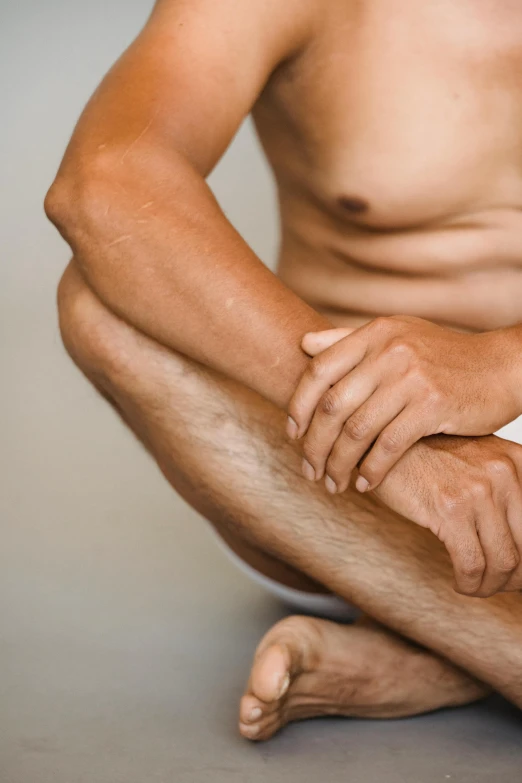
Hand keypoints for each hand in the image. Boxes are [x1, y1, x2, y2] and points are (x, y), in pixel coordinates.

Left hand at [287, 316, 521, 492]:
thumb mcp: (397, 336)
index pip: (318, 370)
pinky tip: (365, 484)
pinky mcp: (432, 405)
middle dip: (313, 444)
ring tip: (333, 483)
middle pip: (332, 405)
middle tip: (308, 469)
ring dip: (339, 464)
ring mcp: (411, 377)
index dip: (298, 405)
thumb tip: (303, 344)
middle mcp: (389, 351)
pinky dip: (372, 470)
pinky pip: (389, 445)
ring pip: (356, 429)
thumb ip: (349, 340)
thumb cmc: (444, 357)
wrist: (501, 367)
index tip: (292, 433)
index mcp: (375, 334)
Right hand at [373, 434, 521, 596]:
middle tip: (498, 585)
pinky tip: (461, 583)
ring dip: (491, 585)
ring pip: (502, 562)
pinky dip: (469, 583)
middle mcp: (503, 473)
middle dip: (514, 577)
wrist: (386, 444)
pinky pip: (471, 564)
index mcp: (517, 460)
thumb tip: (518, 539)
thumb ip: (504, 488)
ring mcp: (477, 491)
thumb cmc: (428, 455)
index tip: (515, 571)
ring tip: (477, 587)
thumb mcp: (478, 459)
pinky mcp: (449, 510)